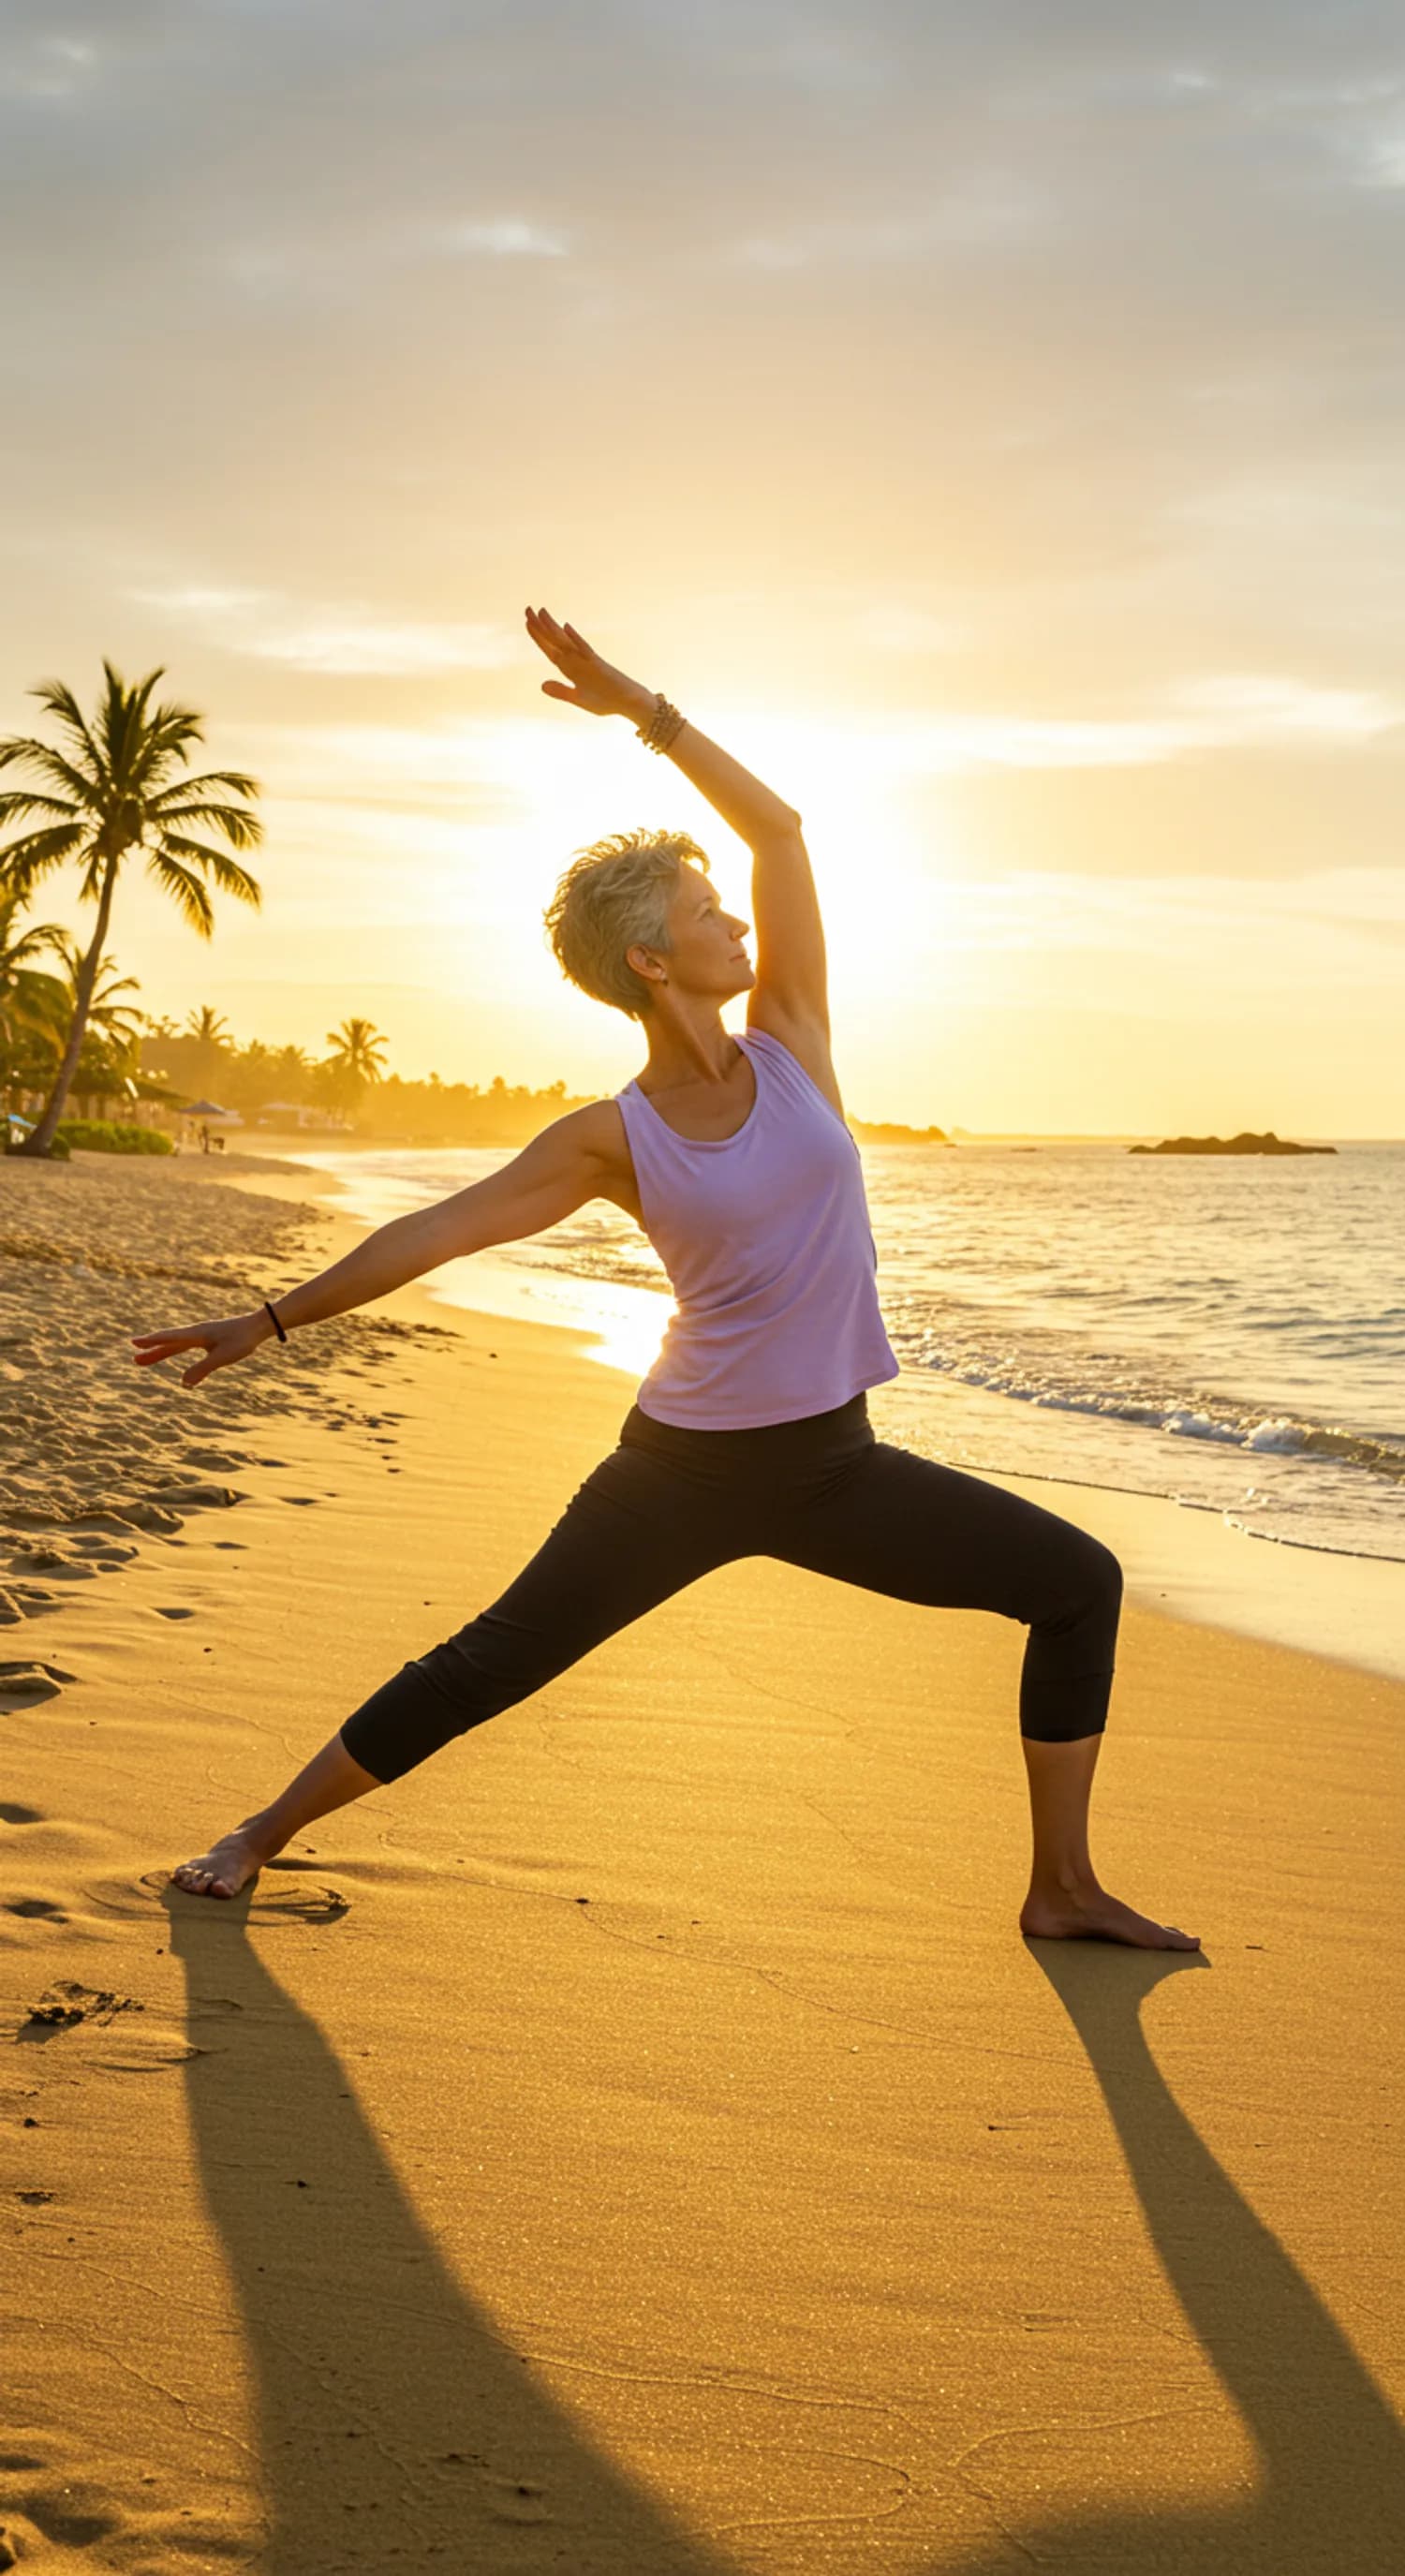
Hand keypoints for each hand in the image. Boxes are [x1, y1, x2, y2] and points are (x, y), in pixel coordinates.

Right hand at [130, 1310, 271, 1387]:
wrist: (258, 1325)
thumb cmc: (242, 1340)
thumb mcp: (223, 1357)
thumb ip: (202, 1369)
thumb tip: (183, 1383)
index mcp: (197, 1334)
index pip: (169, 1338)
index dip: (152, 1342)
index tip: (134, 1342)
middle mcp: (196, 1332)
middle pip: (169, 1342)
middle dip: (151, 1351)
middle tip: (134, 1358)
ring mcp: (201, 1334)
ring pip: (175, 1344)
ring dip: (159, 1351)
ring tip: (143, 1359)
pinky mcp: (208, 1338)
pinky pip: (184, 1344)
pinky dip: (172, 1349)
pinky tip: (170, 1352)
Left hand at [525, 605, 648, 720]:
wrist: (628, 703)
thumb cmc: (605, 701)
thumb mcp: (579, 699)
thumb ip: (561, 692)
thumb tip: (542, 685)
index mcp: (570, 669)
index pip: (550, 650)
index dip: (538, 637)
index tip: (527, 623)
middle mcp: (576, 661)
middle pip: (554, 641)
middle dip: (540, 626)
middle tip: (527, 609)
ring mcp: (586, 660)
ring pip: (566, 641)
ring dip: (553, 627)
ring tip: (541, 612)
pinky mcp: (598, 664)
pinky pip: (584, 650)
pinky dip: (575, 639)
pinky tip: (566, 628)